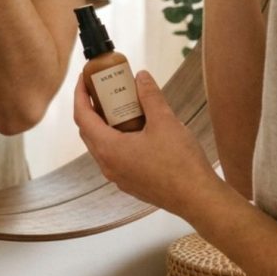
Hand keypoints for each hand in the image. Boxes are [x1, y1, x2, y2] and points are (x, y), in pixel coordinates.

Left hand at [74, 69, 219, 216]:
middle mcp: (108, 166)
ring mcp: (119, 177)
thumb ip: (150, 96)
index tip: (84, 77)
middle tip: (104, 88)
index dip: (79, 94)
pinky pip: (116, 156)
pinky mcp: (132, 183)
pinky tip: (137, 129)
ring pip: (103, 145)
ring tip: (121, 105)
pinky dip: (118, 138)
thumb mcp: (164, 121)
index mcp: (109, 149)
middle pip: (89, 131)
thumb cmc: (179, 162)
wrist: (197, 199)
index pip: (82, 117)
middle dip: (93, 107)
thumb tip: (141, 76)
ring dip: (106, 123)